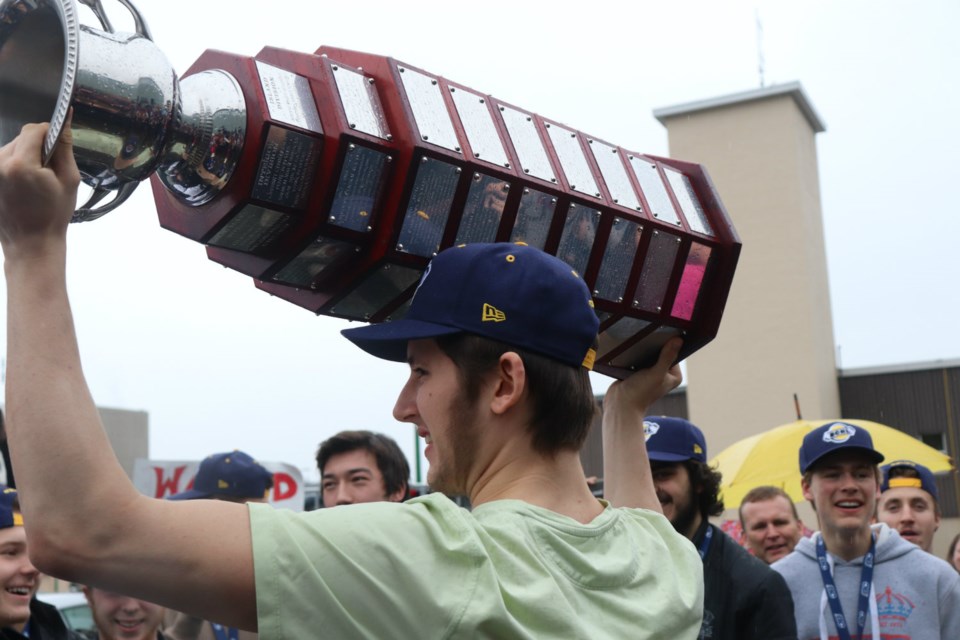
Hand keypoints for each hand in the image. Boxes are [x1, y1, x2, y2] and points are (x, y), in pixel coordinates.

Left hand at [0, 120, 79, 259]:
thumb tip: (65, 124)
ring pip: (11, 148)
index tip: (59, 144)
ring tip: (35, 181)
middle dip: (37, 147)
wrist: (31, 243)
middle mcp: (0, 164)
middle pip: (21, 138)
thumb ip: (65, 149)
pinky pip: (4, 160)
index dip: (50, 132)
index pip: (34, 130)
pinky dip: (15, 166)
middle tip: (49, 170)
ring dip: (25, 156)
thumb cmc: (53, 216)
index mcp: (21, 164)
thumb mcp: (70, 181)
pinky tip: (23, 186)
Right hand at [604, 338, 682, 415]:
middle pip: (661, 352)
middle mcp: (664, 374)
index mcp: (674, 376)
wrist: (619, 404)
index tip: (662, 335)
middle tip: (648, 340)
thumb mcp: (656, 373)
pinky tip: (631, 351)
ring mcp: (650, 372)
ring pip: (649, 354)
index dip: (669, 344)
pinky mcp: (638, 371)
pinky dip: (636, 354)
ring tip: (639, 346)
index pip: (674, 352)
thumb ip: (667, 357)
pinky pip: (639, 357)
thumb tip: (678, 340)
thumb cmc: (641, 393)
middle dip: (655, 347)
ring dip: (644, 350)